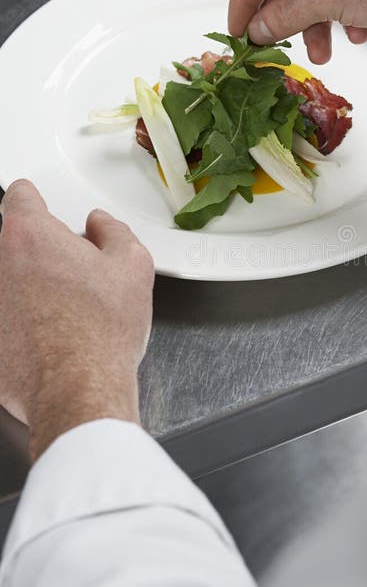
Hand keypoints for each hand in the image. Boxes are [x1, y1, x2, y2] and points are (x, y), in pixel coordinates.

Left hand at [0, 180, 154, 460]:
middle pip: (13, 242)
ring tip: (65, 311)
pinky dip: (20, 322)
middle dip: (40, 251)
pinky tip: (50, 337)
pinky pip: (5, 317)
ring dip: (29, 287)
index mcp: (28, 235)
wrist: (78, 390)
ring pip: (9, 281)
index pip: (20, 196)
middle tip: (72, 271)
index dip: (36, 199)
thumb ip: (115, 232)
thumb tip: (102, 226)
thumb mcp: (133, 266)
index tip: (40, 205)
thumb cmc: (100, 333)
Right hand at [228, 0, 366, 63]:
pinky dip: (342, 14)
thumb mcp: (323, 1)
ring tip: (322, 54)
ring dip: (316, 24)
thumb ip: (283, 17)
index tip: (236, 31)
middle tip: (271, 47)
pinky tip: (356, 34)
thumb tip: (259, 30)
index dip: (244, 3)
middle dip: (286, 19)